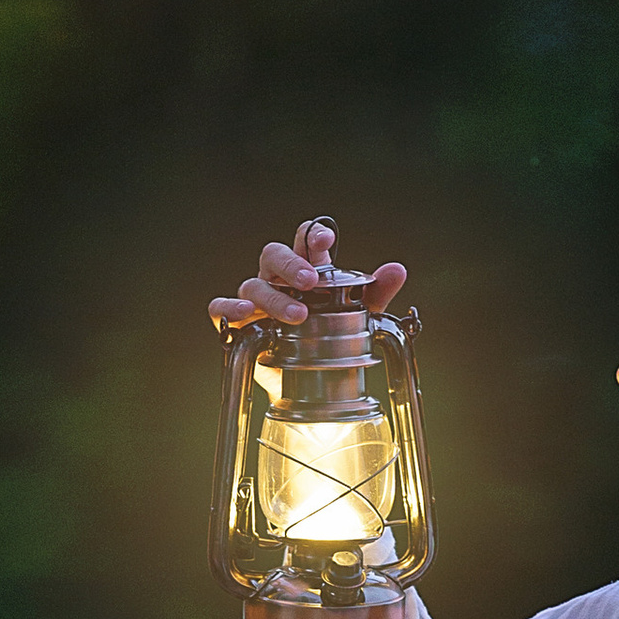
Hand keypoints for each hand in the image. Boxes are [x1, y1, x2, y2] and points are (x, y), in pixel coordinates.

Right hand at [210, 215, 406, 334]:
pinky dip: (228, 307)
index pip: (304, 241)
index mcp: (305, 270)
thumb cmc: (330, 339)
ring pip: (253, 284)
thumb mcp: (358, 317)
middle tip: (310, 281)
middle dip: (291, 264)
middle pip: (274, 255)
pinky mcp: (241, 325)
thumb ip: (376, 293)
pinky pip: (221, 308)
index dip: (312, 235)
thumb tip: (397, 270)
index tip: (325, 241)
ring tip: (297, 315)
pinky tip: (243, 313)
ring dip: (274, 297)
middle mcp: (278, 280)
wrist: (310, 383)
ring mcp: (257, 301)